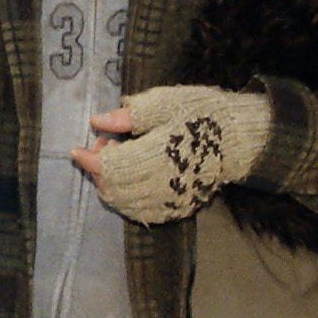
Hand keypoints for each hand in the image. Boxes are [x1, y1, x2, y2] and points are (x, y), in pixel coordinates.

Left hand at [71, 85, 271, 223]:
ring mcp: (172, 200)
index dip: (89, 159)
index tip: (76, 149)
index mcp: (159, 154)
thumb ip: (130, 115)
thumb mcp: (165, 103)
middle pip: (114, 188)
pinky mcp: (179, 208)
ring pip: (125, 204)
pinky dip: (126, 200)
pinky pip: (142, 213)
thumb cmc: (201, 113)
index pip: (112, 167)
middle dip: (99, 170)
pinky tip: (128, 180)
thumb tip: (97, 122)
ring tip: (117, 159)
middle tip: (103, 146)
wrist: (240, 138)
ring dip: (110, 185)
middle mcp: (164, 183)